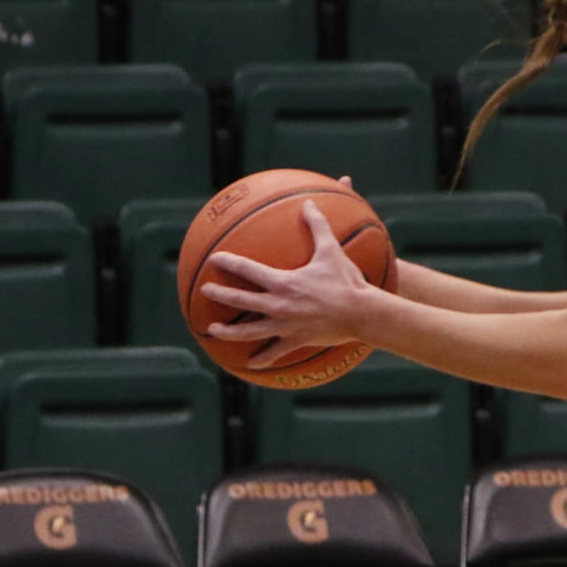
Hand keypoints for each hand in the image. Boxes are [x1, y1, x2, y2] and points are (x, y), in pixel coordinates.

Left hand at [201, 201, 374, 366]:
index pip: (248, 270)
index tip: (215, 259)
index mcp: (283, 283)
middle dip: (220, 294)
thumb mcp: (331, 251)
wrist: (361, 313)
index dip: (229, 262)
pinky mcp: (295, 340)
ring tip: (213, 329)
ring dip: (229, 331)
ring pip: (249, 331)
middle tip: (205, 290)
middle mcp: (278, 305)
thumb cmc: (346, 281)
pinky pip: (274, 352)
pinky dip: (261, 357)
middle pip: (241, 300)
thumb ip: (317, 226)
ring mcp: (285, 325)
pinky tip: (250, 363)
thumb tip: (308, 204)